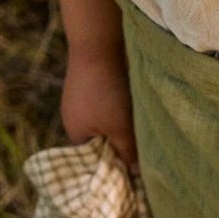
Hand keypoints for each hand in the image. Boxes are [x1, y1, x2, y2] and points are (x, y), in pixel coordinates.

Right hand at [61, 44, 138, 171]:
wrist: (99, 43)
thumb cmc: (107, 92)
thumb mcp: (120, 128)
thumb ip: (127, 152)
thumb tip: (135, 174)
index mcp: (75, 134)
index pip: (93, 161)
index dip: (112, 166)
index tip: (133, 171)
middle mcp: (75, 117)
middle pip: (101, 141)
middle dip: (120, 144)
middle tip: (143, 150)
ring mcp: (83, 98)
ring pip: (107, 121)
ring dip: (123, 124)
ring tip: (143, 126)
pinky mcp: (94, 82)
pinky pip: (109, 103)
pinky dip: (122, 106)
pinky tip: (136, 104)